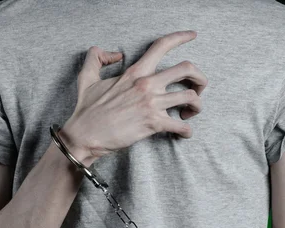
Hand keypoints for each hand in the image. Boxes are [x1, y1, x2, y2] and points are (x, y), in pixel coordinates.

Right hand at [60, 30, 207, 161]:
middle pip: (188, 69)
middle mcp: (147, 84)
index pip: (162, 46)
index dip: (181, 37)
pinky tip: (184, 133)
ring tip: (190, 113)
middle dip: (200, 78)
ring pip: (191, 97)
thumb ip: (96, 58)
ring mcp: (151, 104)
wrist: (84, 135)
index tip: (193, 35)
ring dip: (197, 106)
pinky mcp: (153, 124)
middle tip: (198, 89)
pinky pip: (182, 125)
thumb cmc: (87, 110)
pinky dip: (188, 131)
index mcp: (135, 71)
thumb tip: (114, 54)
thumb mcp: (86, 78)